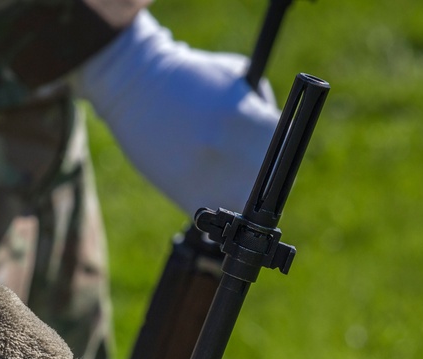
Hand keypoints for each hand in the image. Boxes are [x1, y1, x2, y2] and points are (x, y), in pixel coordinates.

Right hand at [72, 11, 280, 215]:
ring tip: (230, 185)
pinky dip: (217, 212)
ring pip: (246, 209)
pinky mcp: (187, 197)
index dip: (284, 158)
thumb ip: (262, 106)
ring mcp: (211, 179)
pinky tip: (209, 193)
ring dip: (242, 203)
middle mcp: (235, 153)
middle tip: (256, 178)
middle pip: (272, 187)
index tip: (277, 159)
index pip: (288, 154)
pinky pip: (216, 218)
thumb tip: (276, 140)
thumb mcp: (237, 77)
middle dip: (267, 183)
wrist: (134, 85)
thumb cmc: (189, 77)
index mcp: (253, 121)